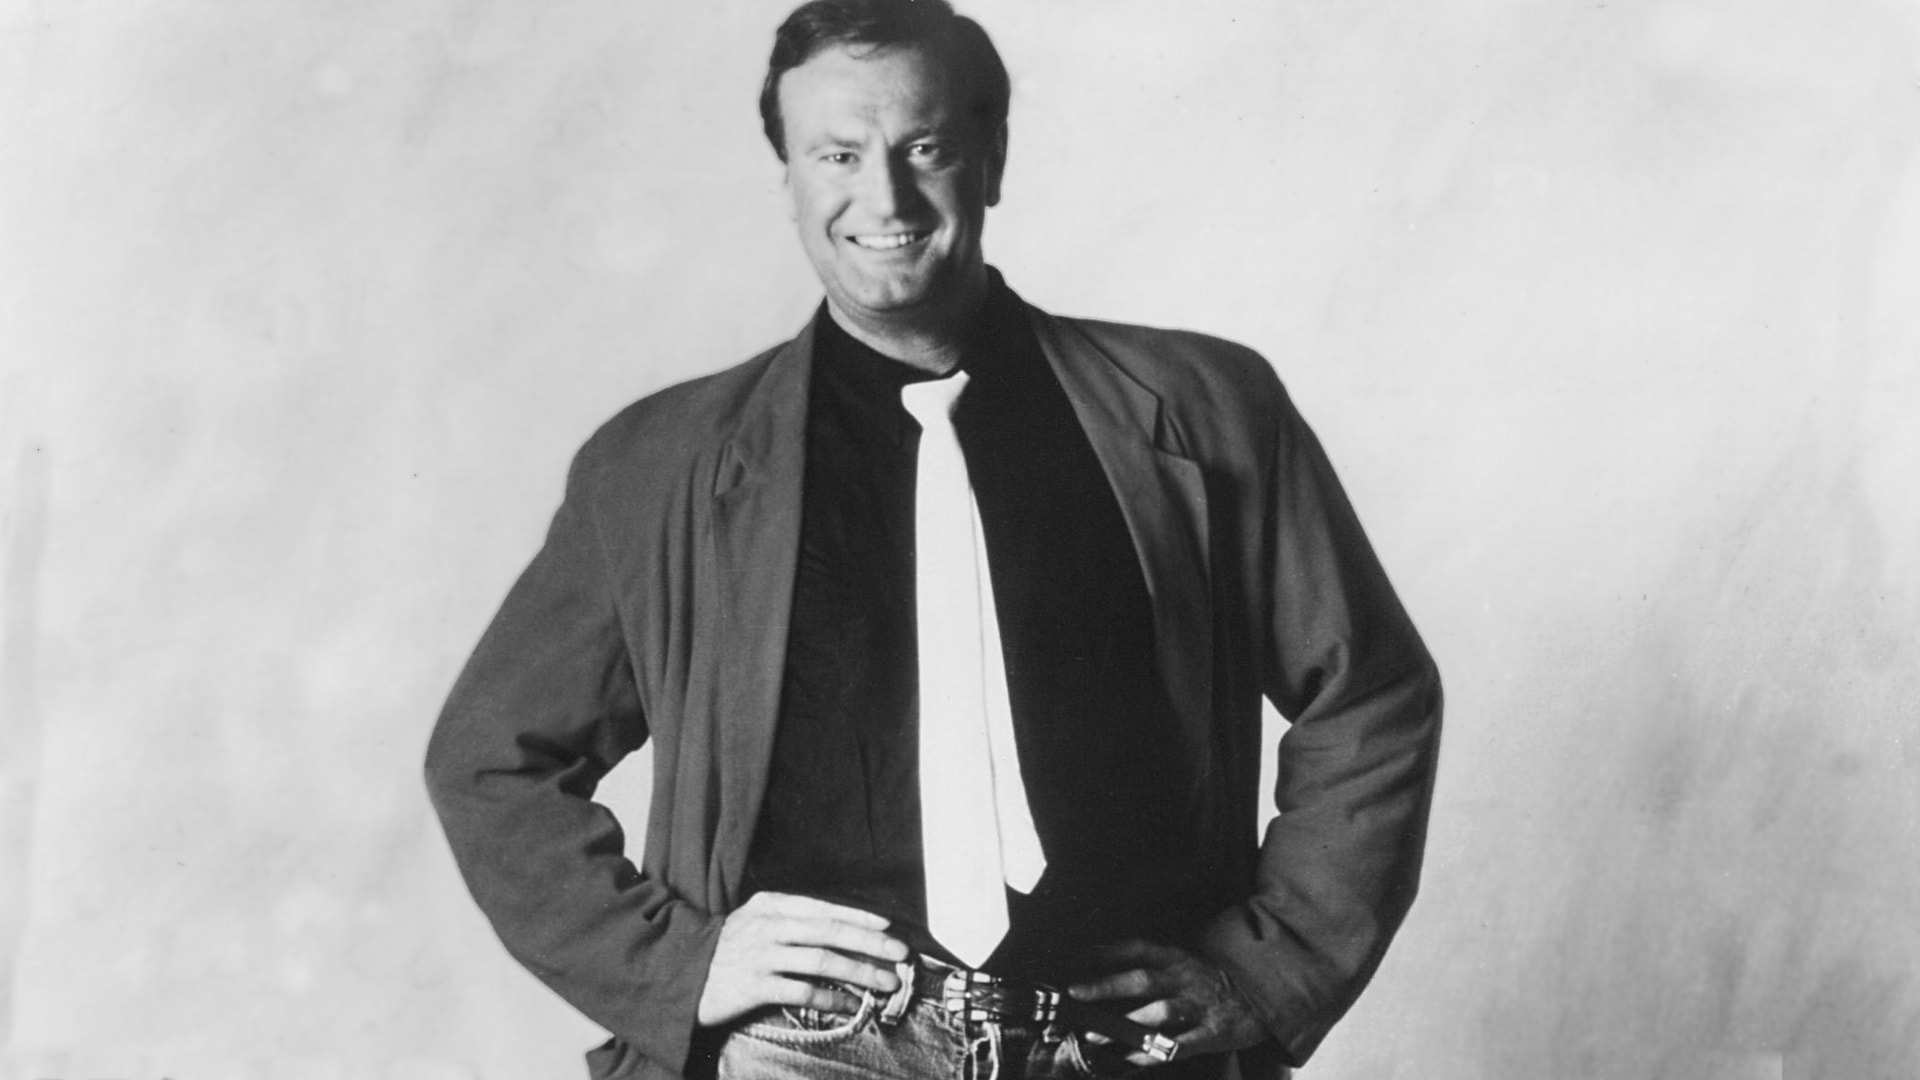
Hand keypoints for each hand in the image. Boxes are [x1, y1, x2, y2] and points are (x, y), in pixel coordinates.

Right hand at [696, 892, 909, 1026]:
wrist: (679, 973)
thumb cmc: (726, 949)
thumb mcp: (754, 922)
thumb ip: (791, 921)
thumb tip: (840, 931)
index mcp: (770, 906)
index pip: (823, 908)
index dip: (859, 917)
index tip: (887, 927)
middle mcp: (768, 926)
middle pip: (830, 931)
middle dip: (870, 943)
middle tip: (899, 954)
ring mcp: (761, 955)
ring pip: (822, 960)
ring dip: (858, 971)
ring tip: (884, 983)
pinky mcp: (754, 986)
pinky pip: (801, 991)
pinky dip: (829, 997)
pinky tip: (848, 1004)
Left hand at [1067, 940, 1265, 1065]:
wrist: (1264, 996)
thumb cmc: (1214, 980)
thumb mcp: (1186, 963)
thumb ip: (1154, 965)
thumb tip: (1106, 968)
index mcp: (1177, 958)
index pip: (1137, 948)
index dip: (1107, 951)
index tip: (1077, 955)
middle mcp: (1184, 979)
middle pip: (1141, 980)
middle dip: (1106, 986)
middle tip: (1076, 993)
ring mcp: (1198, 1007)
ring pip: (1158, 1013)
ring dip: (1125, 1024)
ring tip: (1095, 1035)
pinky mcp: (1211, 1033)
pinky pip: (1179, 1044)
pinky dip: (1154, 1052)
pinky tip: (1131, 1059)